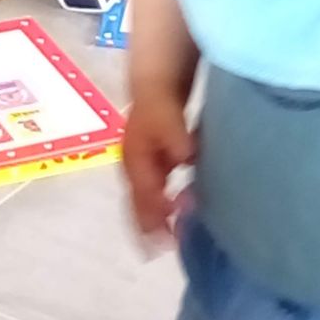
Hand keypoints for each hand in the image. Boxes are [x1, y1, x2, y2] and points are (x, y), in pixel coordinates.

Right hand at [122, 89, 194, 241]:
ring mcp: (145, 159)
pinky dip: (168, 199)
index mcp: (134, 159)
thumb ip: (174, 137)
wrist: (157, 72)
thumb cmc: (158, 95)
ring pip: (149, 195)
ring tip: (173, 234)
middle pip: (140, 201)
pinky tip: (183, 203)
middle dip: (151, 225)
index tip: (170, 241)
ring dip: (159, 214)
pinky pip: (160, 184)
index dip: (155, 219)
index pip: (143, 197)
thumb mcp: (163, 113)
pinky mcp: (158, 154)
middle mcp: (135, 163)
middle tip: (168, 247)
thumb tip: (186, 161)